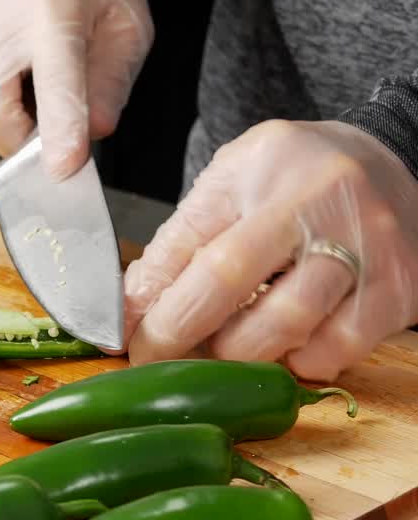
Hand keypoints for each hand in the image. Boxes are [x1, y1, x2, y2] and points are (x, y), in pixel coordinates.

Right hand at [0, 0, 152, 177]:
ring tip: (40, 94)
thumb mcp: (128, 32)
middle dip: (25, 145)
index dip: (59, 129)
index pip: (53, 81)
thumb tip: (87, 139)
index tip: (64, 167)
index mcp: (53, 8)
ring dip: (13, 128)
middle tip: (58, 135)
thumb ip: (110, 89)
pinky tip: (18, 83)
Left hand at [123, 119, 417, 380]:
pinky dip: (302, 360)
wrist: (380, 158)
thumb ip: (177, 245)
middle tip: (170, 357)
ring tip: (225, 347)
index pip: (205, 257)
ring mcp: (374, 247)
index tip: (131, 345)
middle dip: (197, 341)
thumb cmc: (286, 178)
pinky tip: (286, 342)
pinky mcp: (402, 286)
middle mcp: (327, 204)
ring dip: (247, 355)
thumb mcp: (223, 187)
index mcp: (267, 172)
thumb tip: (129, 311)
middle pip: (250, 295)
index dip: (162, 313)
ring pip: (297, 328)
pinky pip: (341, 348)